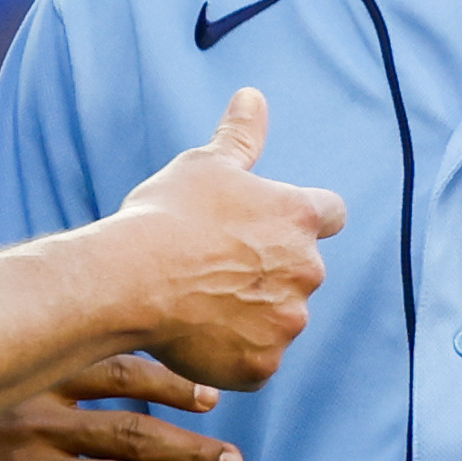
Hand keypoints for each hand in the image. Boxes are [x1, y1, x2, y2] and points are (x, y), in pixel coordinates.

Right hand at [112, 89, 341, 390]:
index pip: (330, 214)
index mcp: (299, 217)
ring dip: (251, 313)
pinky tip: (196, 336)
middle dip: (268, 271)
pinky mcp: (263, 364)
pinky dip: (233, 353)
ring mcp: (288, 321)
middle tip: (214, 268)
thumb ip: (239, 135)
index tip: (269, 227)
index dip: (301, 220)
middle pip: (299, 271)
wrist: (131, 280)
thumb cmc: (166, 216)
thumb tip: (253, 96)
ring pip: (277, 318)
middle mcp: (307, 270)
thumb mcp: (203, 165)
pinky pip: (255, 360)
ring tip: (199, 303)